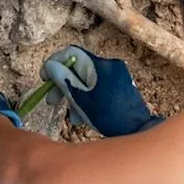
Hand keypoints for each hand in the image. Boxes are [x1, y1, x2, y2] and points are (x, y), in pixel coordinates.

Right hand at [41, 46, 162, 136]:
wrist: (137, 130)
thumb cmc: (109, 116)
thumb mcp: (81, 100)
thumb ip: (63, 81)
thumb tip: (50, 66)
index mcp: (100, 65)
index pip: (70, 53)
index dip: (54, 63)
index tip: (45, 79)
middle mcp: (109, 64)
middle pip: (77, 67)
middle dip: (63, 83)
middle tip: (52, 101)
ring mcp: (116, 74)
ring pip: (85, 79)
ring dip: (74, 94)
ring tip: (72, 116)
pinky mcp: (119, 85)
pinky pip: (96, 85)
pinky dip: (86, 97)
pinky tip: (83, 115)